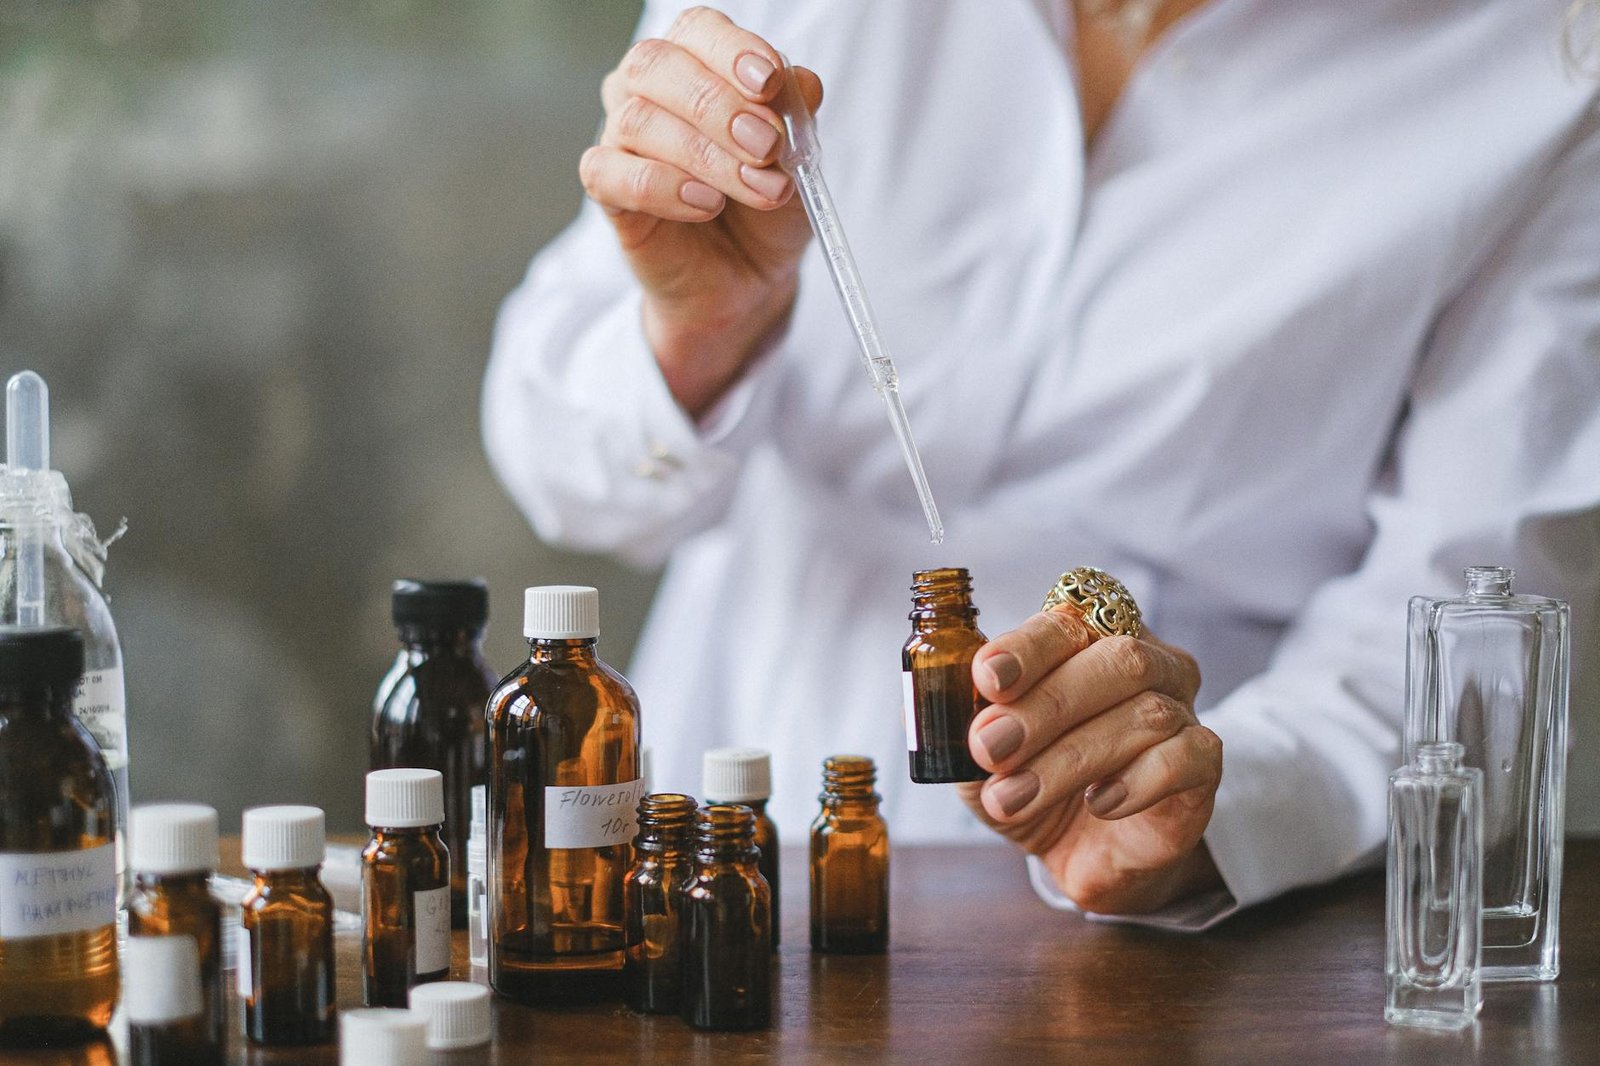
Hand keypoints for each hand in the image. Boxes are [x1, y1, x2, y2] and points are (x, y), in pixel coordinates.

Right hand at [583, 7, 823, 418]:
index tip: (770, 84)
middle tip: (768, 147)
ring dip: (706, 156)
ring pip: (639, 120)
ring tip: (757, 190)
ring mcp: (620, 136)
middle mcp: (647, 87)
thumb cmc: (766, 205)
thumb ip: (796, 114)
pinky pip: (610, 173)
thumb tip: (799, 81)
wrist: (749, 277)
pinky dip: (663, 186)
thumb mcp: (799, 158)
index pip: (698, 30)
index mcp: (694, 60)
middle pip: (657, 65)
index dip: (731, 51)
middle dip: (720, 106)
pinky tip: (706, 205)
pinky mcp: (606, 189)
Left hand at [958, 609, 1224, 913]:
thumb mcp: (979, 754)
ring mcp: (1182, 711)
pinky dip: (1136, 781)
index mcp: (1088, 639)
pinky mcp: (1203, 767)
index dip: (1027, 646)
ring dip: (1068, 759)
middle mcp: (1147, 663)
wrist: (1082, 851)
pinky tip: (1098, 802)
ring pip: (1144, 715)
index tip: (987, 677)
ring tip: (1013, 796)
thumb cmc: (1033, 779)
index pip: (1067, 620)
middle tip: (989, 748)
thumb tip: (923, 700)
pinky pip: (1185, 758)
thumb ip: (957, 720)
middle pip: (1115, 660)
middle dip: (1044, 706)